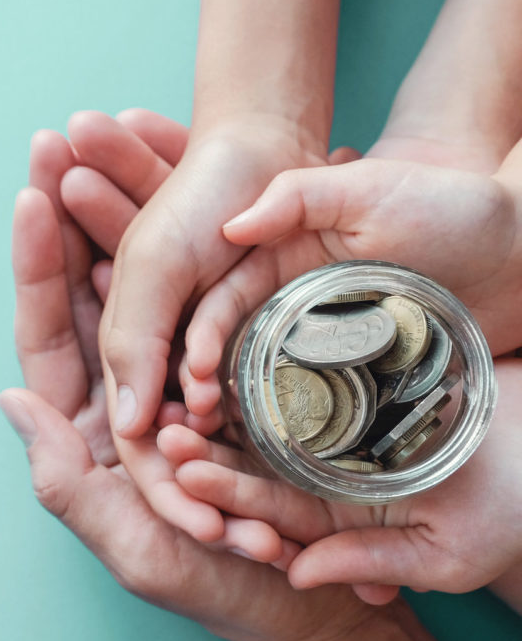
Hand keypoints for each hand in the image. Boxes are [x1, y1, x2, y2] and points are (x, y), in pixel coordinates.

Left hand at [0, 138, 373, 640]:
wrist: (303, 602)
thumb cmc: (214, 587)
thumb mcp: (134, 547)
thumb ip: (65, 483)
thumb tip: (11, 399)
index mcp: (88, 426)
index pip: (49, 332)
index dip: (38, 265)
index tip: (31, 195)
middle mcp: (124, 387)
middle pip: (88, 286)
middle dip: (74, 213)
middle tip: (62, 136)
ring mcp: (175, 369)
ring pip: (142, 275)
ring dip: (127, 205)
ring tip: (114, 131)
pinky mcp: (229, 361)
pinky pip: (203, 288)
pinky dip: (192, 235)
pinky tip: (183, 180)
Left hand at [161, 359, 521, 596]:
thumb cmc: (511, 510)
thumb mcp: (448, 553)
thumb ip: (372, 560)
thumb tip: (298, 575)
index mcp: (330, 517)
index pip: (266, 508)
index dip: (225, 490)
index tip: (183, 472)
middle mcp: (320, 473)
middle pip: (252, 459)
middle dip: (207, 446)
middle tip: (164, 428)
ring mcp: (331, 428)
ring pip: (263, 415)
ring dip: (222, 402)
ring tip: (182, 383)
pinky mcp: (347, 383)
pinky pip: (295, 372)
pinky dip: (260, 362)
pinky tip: (223, 345)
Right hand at [182, 157, 521, 420]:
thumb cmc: (448, 206)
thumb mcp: (368, 188)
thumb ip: (297, 196)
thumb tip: (230, 228)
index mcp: (279, 260)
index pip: (219, 303)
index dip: (199, 338)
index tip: (192, 373)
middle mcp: (291, 306)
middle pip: (230, 353)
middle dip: (205, 388)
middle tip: (195, 422)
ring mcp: (325, 344)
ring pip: (263, 384)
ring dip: (239, 415)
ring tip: (224, 444)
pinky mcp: (361, 374)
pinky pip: (317, 404)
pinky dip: (291, 427)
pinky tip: (275, 453)